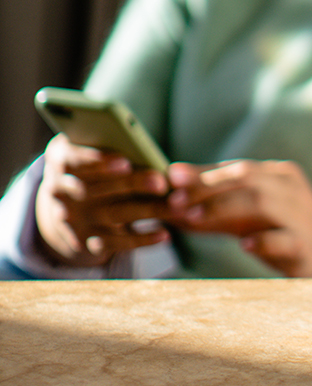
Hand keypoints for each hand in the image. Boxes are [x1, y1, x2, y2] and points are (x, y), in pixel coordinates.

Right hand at [35, 134, 171, 266]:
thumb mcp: (90, 148)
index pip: (74, 161)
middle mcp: (60, 192)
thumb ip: (108, 143)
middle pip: (98, 189)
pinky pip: (114, 243)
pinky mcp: (85, 242)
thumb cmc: (92, 165)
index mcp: (61, 160)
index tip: (126, 163)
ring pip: (112, 215)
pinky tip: (165, 234)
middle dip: (132, 185)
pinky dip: (141, 239)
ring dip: (147, 211)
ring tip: (176, 207)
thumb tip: (143, 147)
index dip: (99, 163)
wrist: (65, 207)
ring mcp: (71, 219)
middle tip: (162, 183)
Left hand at [166, 159, 311, 277]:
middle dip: (205, 186)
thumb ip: (221, 207)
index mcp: (278, 175)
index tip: (165, 178)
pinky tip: (243, 244)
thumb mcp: (256, 216)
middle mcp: (290, 189)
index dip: (200, 173)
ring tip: (192, 218)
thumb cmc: (289, 234)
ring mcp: (301, 216)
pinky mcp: (306, 246)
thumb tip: (171, 204)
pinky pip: (284, 239)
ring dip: (223, 209)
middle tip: (171, 197)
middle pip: (245, 179)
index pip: (235, 169)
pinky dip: (263, 239)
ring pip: (261, 203)